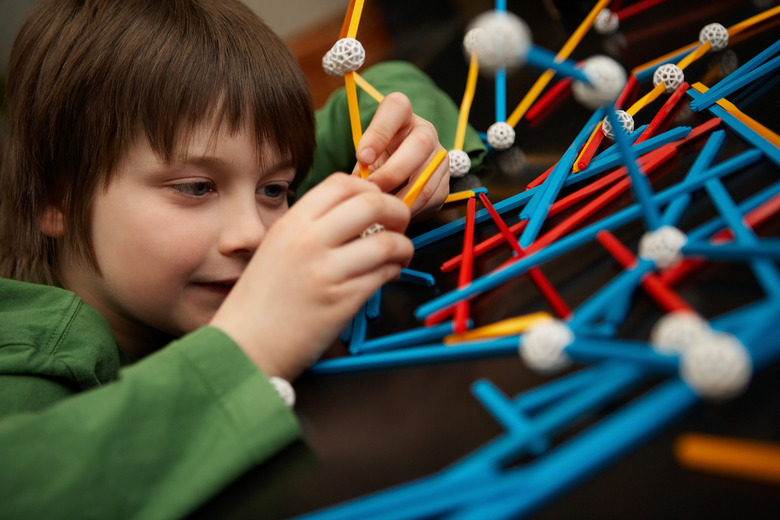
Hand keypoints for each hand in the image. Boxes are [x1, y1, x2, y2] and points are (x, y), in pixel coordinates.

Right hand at [210, 174, 412, 380]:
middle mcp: (308, 241)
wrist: (244, 346)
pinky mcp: (343, 301)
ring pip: (387, 242)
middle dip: (397, 211)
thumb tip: (357, 214)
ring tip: (398, 255)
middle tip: (399, 224)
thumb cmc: (261, 301)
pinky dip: (394, 271)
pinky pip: (384, 274)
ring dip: (403, 246)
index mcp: (291, 224)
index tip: (377, 203)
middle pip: (372, 204)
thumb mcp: (275, 249)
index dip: (369, 189)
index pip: (342, 183)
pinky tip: (387, 275)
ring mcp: (327, 272)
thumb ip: (310, 228)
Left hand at [355, 92, 449, 219]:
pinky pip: (432, 196)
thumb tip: (354, 185)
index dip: (379, 132)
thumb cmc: (379, 159)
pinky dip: (412, 207)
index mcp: (402, 115)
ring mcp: (439, 155)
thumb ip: (363, 166)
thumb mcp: (367, 157)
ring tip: (382, 206)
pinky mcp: (446, 179)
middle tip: (372, 189)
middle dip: (393, 172)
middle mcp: (426, 130)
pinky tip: (396, 211)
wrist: (400, 173)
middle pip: (420, 144)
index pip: (396, 107)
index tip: (362, 157)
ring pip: (427, 176)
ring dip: (402, 196)